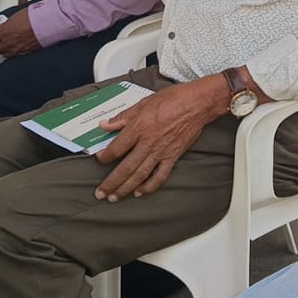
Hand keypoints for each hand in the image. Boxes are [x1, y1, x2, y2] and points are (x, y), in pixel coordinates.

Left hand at [0, 8, 41, 57]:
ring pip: (4, 55)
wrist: (49, 23)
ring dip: (3, 50)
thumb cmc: (35, 15)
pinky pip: (15, 56)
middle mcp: (8, 43)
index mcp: (3, 32)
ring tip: (5, 46)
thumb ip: (6, 24)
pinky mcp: (26, 53)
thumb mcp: (15, 16)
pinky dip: (13, 53)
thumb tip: (3, 27)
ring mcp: (17, 50)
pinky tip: (15, 49)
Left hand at [92, 79, 220, 198]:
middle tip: (100, 193)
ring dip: (125, 189)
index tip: (100, 159)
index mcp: (138, 128)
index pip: (115, 149)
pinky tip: (140, 192)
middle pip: (125, 168)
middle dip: (111, 183)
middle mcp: (147, 143)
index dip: (104, 157)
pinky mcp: (172, 157)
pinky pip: (159, 176)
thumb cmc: (172, 99)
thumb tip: (105, 124)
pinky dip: (149, 187)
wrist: (197, 104)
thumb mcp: (142, 103)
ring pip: (140, 176)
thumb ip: (122, 117)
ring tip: (115, 198)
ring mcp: (160, 152)